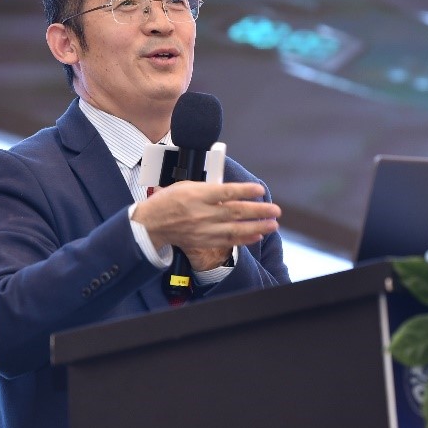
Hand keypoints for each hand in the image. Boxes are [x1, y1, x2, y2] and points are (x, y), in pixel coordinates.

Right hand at [132, 181, 280, 267]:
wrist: (152, 223)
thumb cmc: (169, 200)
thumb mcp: (187, 185)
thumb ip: (210, 188)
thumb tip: (232, 190)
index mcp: (197, 195)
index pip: (226, 192)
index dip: (245, 191)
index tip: (259, 190)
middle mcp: (202, 213)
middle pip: (236, 212)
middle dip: (258, 211)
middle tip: (275, 210)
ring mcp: (204, 229)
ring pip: (235, 229)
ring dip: (257, 227)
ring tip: (272, 225)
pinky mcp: (204, 241)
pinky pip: (228, 241)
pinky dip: (244, 239)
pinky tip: (257, 236)